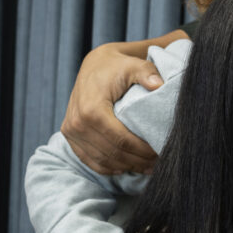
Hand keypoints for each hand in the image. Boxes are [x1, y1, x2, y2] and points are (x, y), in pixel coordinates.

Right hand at [62, 41, 164, 174]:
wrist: (95, 65)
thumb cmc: (117, 67)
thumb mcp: (134, 66)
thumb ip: (147, 73)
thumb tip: (159, 84)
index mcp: (91, 109)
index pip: (121, 140)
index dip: (142, 150)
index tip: (162, 152)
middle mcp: (77, 123)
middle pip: (113, 153)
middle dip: (138, 161)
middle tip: (159, 163)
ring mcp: (71, 131)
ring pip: (102, 160)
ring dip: (127, 167)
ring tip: (148, 167)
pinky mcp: (70, 136)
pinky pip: (90, 160)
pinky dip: (110, 167)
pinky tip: (127, 167)